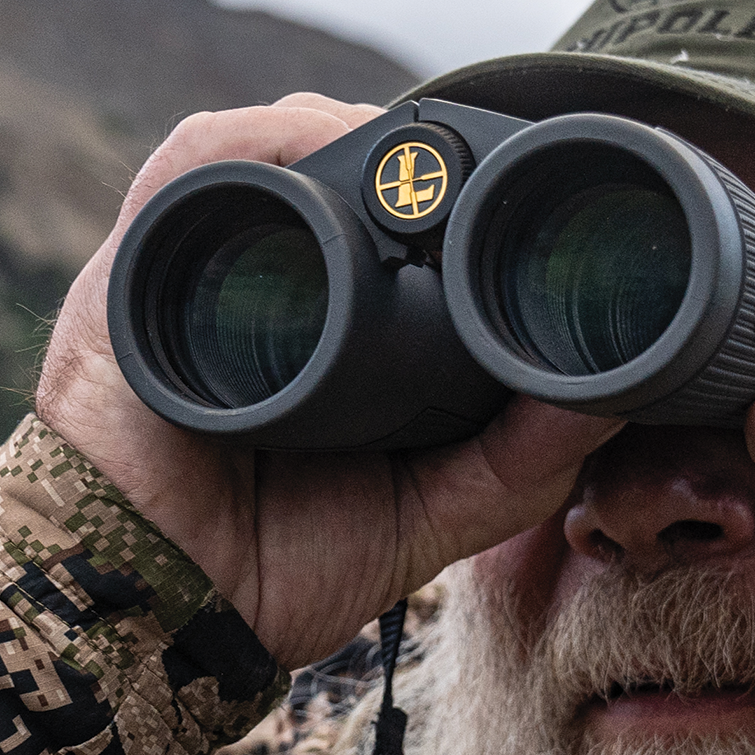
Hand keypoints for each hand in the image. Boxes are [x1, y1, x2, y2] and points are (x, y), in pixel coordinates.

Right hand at [37, 95, 619, 670]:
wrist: (156, 623)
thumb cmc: (268, 572)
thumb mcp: (428, 511)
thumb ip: (518, 460)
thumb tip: (623, 389)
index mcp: (323, 332)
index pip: (392, 221)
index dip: (457, 188)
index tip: (534, 186)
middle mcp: (257, 288)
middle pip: (338, 170)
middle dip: (416, 148)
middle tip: (490, 164)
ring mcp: (189, 274)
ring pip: (272, 148)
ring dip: (348, 130)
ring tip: (420, 150)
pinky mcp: (131, 275)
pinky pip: (189, 166)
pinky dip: (254, 140)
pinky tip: (320, 141)